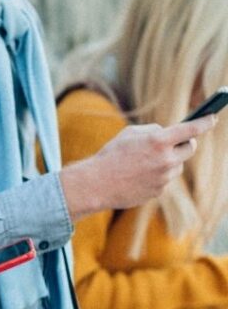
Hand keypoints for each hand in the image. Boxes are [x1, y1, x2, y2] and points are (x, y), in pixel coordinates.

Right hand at [61, 115, 217, 218]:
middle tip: (179, 142)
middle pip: (190, 148)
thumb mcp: (130, 133)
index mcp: (158, 140)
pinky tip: (138, 176)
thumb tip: (170, 134)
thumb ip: (154, 131)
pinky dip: (155, 177)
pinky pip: (164, 180)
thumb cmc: (111, 155)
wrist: (96, 184)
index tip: (212, 117)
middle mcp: (165, 159)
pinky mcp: (158, 191)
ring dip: (168, 162)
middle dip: (186, 143)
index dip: (206, 121)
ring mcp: (164, 177)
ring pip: (176, 166)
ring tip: (145, 163)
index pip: (192, 128)